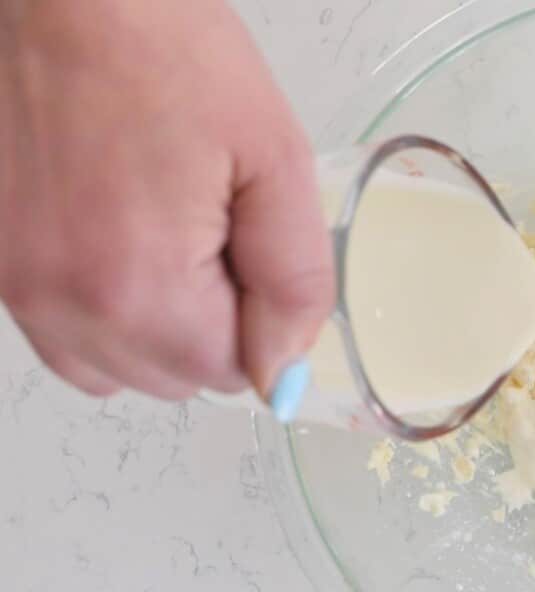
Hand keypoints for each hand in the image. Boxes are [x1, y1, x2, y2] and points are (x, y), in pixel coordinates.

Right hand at [0, 0, 333, 400]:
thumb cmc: (171, 57)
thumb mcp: (276, 164)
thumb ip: (294, 283)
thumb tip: (281, 372)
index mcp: (137, 288)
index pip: (229, 372)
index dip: (258, 314)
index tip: (245, 242)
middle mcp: (62, 305)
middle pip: (173, 378)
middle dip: (211, 324)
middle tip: (209, 227)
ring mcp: (17, 288)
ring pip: (116, 369)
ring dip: (157, 329)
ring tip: (163, 233)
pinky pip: (64, 337)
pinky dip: (105, 316)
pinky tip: (120, 244)